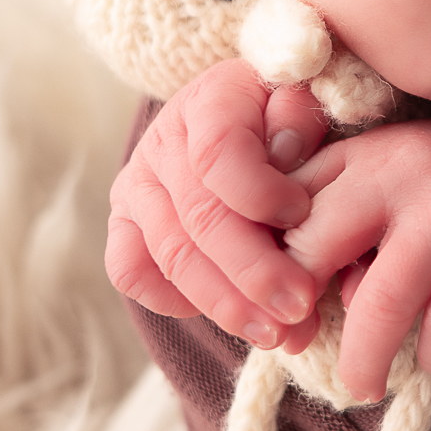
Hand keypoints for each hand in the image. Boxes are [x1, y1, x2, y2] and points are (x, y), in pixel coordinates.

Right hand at [104, 59, 334, 350]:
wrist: (243, 112)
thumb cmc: (285, 112)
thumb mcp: (304, 97)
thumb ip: (301, 117)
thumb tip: (288, 151)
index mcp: (208, 101)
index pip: (219, 153)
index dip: (259, 191)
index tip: (302, 215)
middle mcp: (162, 143)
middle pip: (199, 218)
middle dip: (254, 271)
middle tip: (299, 307)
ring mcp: (137, 187)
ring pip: (172, 255)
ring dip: (227, 303)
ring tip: (277, 333)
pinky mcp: (125, 225)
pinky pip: (132, 272)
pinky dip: (173, 300)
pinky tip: (227, 314)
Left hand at [282, 121, 430, 401]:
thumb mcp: (372, 168)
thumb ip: (316, 203)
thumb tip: (258, 283)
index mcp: (361, 155)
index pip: (291, 222)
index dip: (271, 282)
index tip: (278, 319)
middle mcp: (401, 171)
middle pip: (317, 258)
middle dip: (300, 322)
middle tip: (302, 353)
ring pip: (381, 308)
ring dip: (364, 362)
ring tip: (363, 384)